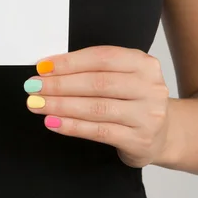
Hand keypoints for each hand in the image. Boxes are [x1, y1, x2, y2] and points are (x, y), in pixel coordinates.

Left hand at [24, 46, 169, 167]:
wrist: (163, 134)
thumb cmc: (133, 101)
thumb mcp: (122, 78)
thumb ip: (93, 71)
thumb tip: (50, 69)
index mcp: (144, 64)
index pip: (101, 58)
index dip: (69, 62)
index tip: (43, 67)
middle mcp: (150, 87)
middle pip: (97, 83)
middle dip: (60, 84)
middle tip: (34, 87)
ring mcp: (147, 115)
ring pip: (96, 108)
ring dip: (61, 106)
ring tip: (37, 104)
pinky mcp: (139, 139)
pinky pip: (99, 131)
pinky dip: (72, 126)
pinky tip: (53, 122)